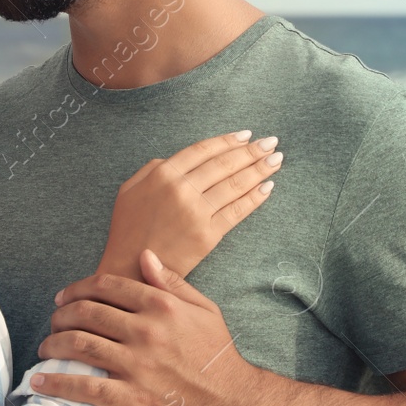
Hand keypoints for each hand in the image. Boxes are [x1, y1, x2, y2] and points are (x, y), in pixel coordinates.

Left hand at [36, 251, 264, 405]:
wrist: (233, 401)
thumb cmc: (218, 354)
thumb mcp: (203, 309)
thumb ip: (171, 282)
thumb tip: (145, 255)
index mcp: (160, 306)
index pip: (106, 286)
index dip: (77, 288)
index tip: (63, 296)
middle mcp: (145, 331)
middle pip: (85, 313)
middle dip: (60, 315)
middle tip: (53, 321)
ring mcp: (137, 365)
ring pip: (79, 345)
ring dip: (53, 344)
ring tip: (45, 348)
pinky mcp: (132, 398)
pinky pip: (85, 387)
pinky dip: (57, 383)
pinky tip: (40, 382)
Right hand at [99, 130, 281, 279]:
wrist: (132, 270)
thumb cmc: (129, 230)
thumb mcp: (130, 190)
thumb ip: (152, 169)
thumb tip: (179, 159)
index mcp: (163, 173)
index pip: (203, 150)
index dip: (228, 141)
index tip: (246, 135)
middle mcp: (181, 189)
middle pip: (225, 164)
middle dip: (252, 151)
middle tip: (271, 143)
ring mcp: (196, 212)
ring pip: (235, 184)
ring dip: (260, 169)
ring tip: (276, 160)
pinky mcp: (208, 234)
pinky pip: (237, 211)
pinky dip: (255, 197)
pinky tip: (268, 187)